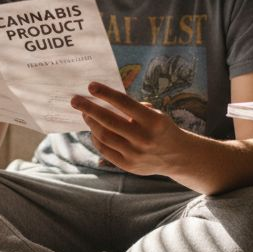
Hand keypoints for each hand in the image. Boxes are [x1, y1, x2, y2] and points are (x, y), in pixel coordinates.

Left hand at [71, 82, 189, 175]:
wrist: (177, 156)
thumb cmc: (162, 128)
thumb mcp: (155, 114)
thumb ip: (133, 109)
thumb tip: (104, 101)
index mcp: (153, 121)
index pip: (124, 103)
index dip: (106, 93)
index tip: (91, 86)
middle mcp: (144, 138)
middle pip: (109, 121)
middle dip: (89, 109)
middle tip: (75, 100)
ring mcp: (135, 154)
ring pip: (104, 136)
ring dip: (91, 123)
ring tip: (84, 114)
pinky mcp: (128, 165)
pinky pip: (105, 150)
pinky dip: (96, 138)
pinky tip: (93, 130)